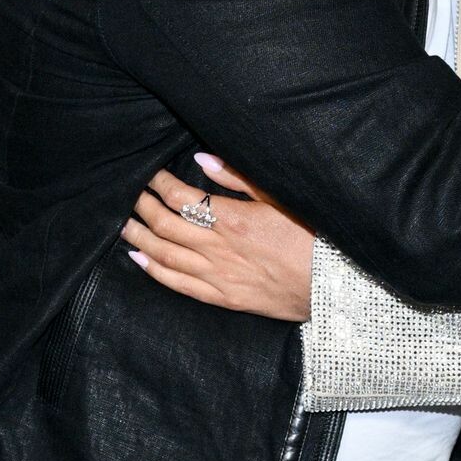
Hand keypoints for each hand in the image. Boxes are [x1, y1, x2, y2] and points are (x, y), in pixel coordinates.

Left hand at [121, 157, 314, 321]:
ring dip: (141, 237)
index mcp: (234, 220)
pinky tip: (139, 259)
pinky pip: (179, 285)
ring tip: (125, 224)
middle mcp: (219, 249)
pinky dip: (154, 271)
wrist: (335, 287)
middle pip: (166, 225)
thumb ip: (240, 179)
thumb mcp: (282, 199)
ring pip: (165, 255)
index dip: (160, 184)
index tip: (151, 174)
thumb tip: (203, 160)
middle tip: (130, 195)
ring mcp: (219, 277)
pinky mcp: (224, 299)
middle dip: (144, 207)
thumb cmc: (315, 238)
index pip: (181, 198)